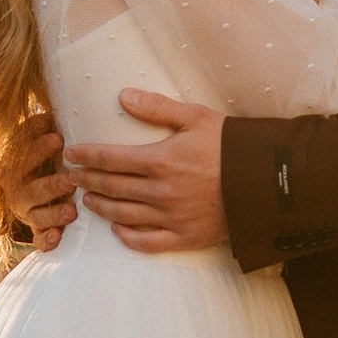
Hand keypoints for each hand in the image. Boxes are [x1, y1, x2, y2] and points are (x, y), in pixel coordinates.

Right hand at [4, 120, 74, 252]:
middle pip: (31, 189)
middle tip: (70, 179)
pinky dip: (46, 240)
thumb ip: (44, 129)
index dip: (39, 148)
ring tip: (71, 210)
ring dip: (53, 214)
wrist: (30, 188)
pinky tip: (57, 238)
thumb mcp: (40, 141)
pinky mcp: (38, 230)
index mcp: (15, 165)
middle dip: (51, 184)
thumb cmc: (43, 157)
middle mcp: (18, 190)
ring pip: (37, 216)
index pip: (23, 156)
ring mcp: (28, 212)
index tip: (59, 138)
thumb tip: (52, 113)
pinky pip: (39, 240)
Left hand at [66, 95, 228, 251]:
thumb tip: (123, 96)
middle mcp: (160, 192)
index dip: (87, 155)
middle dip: (87, 180)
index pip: (110, 158)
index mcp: (161, 160)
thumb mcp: (196, 117)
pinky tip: (117, 230)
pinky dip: (128, 237)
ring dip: (101, 207)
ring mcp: (171, 217)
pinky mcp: (185, 237)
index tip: (72, 153)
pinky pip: (147, 242)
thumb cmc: (231, 145)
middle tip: (71, 176)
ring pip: (123, 215)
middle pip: (112, 187)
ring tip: (88, 200)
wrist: (266, 182)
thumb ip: (157, 107)